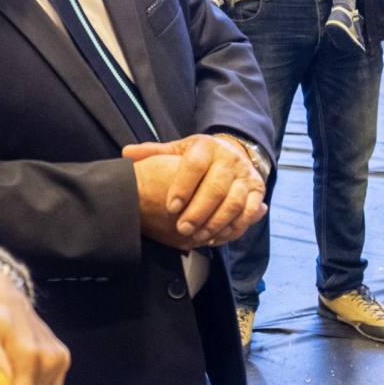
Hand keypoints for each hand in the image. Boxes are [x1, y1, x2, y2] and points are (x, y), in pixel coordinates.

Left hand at [125, 135, 266, 246]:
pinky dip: (235, 227)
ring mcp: (245, 175)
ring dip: (216, 223)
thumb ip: (154, 153)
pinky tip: (217, 237)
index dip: (183, 186)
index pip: (195, 165)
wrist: (233, 153)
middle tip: (181, 229)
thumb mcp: (177, 151)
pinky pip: (249, 211)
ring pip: (234, 202)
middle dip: (198, 211)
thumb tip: (126, 154)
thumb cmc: (198, 158)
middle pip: (216, 187)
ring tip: (198, 237)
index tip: (170, 207)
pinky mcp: (257, 190)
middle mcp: (229, 159)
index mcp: (206, 147)